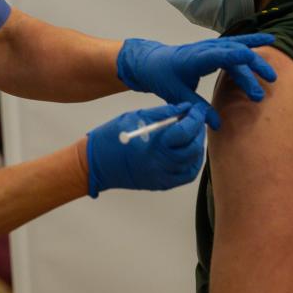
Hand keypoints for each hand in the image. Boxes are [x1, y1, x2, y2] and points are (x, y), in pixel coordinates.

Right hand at [85, 102, 205, 197]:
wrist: (95, 164)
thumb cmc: (110, 138)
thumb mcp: (135, 118)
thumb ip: (162, 113)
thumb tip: (184, 108)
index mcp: (152, 145)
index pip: (184, 131)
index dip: (194, 118)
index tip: (196, 109)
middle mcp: (160, 164)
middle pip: (192, 148)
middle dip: (198, 131)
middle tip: (197, 119)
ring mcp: (161, 177)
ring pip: (192, 163)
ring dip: (197, 146)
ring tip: (194, 132)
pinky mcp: (160, 185)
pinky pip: (185, 176)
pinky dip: (192, 163)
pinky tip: (190, 152)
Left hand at [116, 34, 277, 128]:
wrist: (151, 62)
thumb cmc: (162, 77)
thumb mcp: (177, 95)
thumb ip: (198, 108)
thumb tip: (218, 125)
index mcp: (195, 58)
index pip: (221, 56)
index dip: (239, 63)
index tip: (253, 73)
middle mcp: (205, 48)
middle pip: (235, 53)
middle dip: (252, 69)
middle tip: (265, 88)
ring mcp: (211, 46)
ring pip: (238, 47)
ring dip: (256, 59)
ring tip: (272, 74)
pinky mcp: (214, 47)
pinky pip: (236, 44)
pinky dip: (252, 42)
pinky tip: (268, 42)